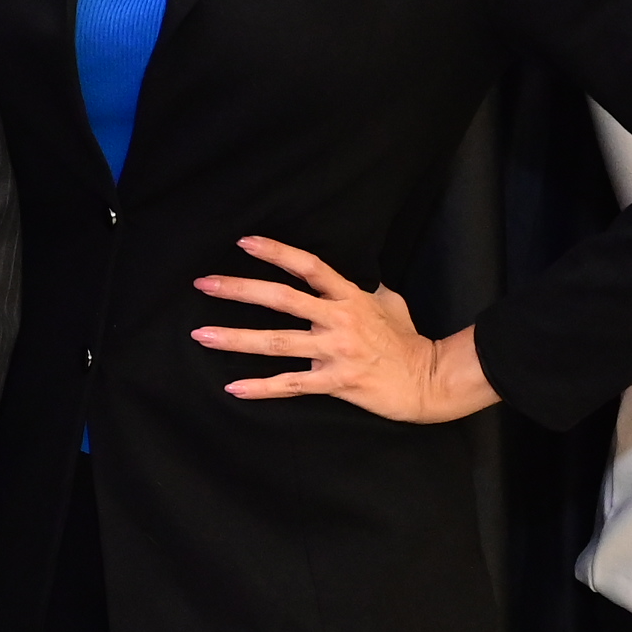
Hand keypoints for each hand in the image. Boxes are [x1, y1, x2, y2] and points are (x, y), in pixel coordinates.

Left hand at [196, 237, 499, 423]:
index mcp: (350, 296)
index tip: (244, 243)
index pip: (308, 266)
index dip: (276, 252)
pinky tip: (234, 388)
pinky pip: (291, 385)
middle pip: (281, 298)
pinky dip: (261, 388)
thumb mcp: (390, 302)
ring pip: (277, 342)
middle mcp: (339, 319)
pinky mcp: (335, 382)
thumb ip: (367, 288)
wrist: (429, 380)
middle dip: (239, 289)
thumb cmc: (408, 340)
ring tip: (202, 335)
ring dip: (236, 338)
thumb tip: (361, 278)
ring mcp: (335, 351)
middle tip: (204, 284)